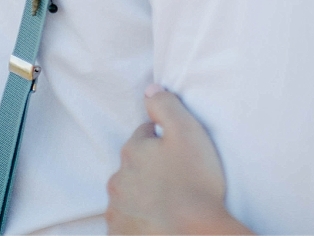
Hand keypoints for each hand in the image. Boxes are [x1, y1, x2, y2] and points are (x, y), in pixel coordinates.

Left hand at [106, 85, 248, 234]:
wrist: (196, 235)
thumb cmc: (194, 183)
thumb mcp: (186, 131)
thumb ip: (165, 104)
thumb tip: (149, 89)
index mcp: (131, 152)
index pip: (143, 136)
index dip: (162, 141)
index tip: (179, 153)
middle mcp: (117, 182)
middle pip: (133, 168)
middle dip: (149, 170)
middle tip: (177, 180)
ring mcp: (117, 214)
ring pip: (129, 197)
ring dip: (143, 198)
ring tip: (170, 206)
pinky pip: (127, 226)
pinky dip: (139, 224)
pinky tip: (159, 224)